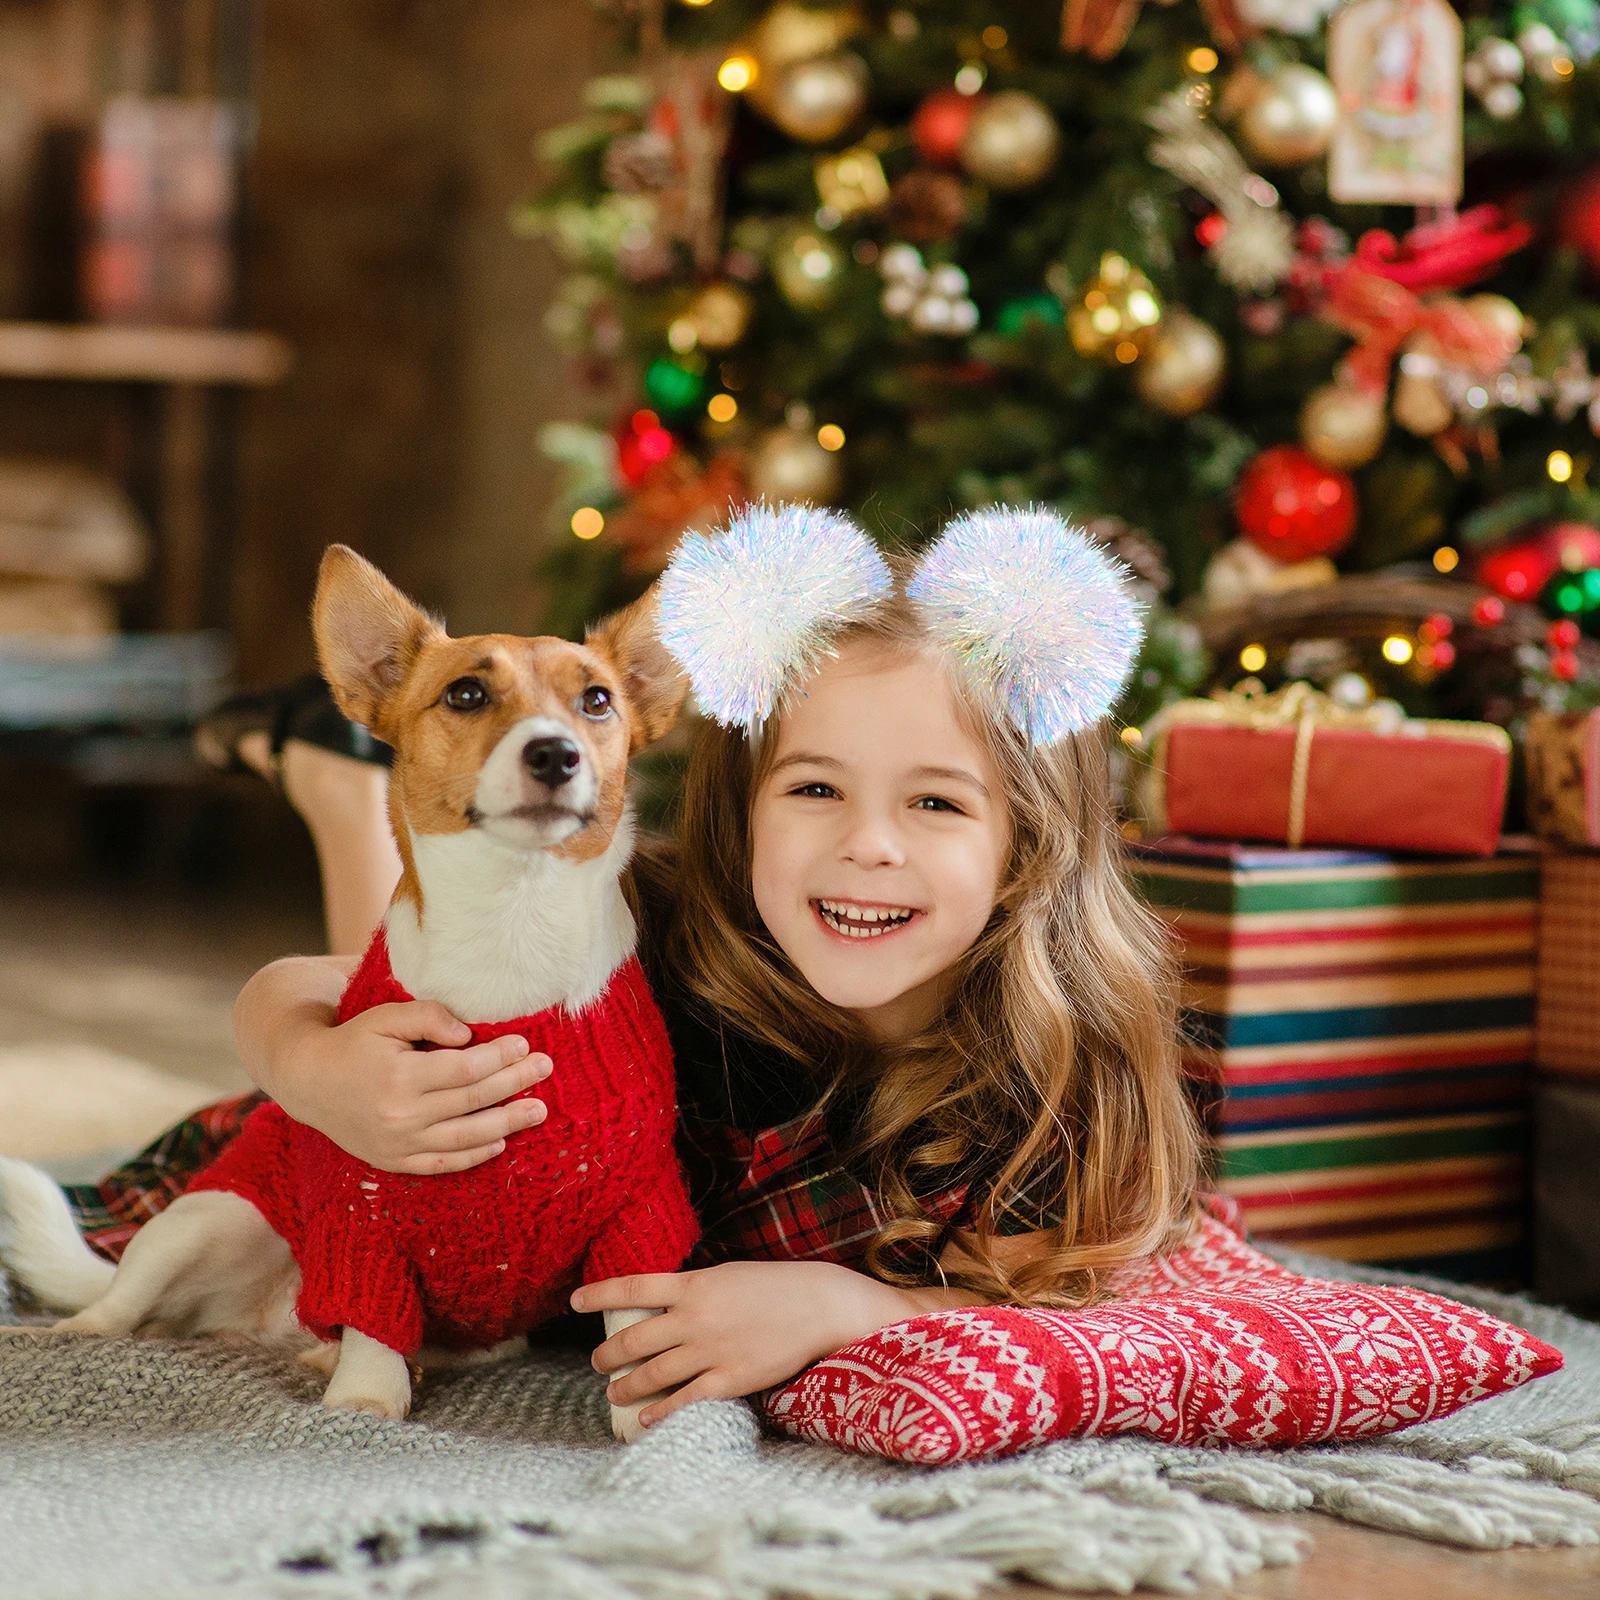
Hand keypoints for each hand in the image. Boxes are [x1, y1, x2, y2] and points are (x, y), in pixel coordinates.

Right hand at [277, 999, 552, 1173]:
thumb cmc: (354, 1042)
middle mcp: (401, 1116)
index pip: (464, 1070)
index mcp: (399, 1078)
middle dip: (514, 1084)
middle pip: (472, 1101)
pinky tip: (500, 1142)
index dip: (499, 1057)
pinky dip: (473, 1156)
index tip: (526, 1044)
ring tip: (539, 1111)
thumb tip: (469, 1033)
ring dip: (507, 1124)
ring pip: (465, 1138)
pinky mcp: (395, 1161)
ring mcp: (398, 1144)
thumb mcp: (385, 1017)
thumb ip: (427, 1016)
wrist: (308, 1081)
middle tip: (546, 1069)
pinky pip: (442, 1164)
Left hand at [574, 1261, 919, 1427]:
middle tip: (598, 1362)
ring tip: (614, 1392)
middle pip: (633, 1339)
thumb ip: (692, 1289)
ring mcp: (710, 1350)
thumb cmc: (773, 1286)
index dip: (598, 1294)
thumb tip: (660, 1304)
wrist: (817, 1304)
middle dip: (607, 1354)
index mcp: (693, 1284)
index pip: (631, 1287)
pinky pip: (684, 1401)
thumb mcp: (726, 1275)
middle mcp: (694, 1317)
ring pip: (652, 1374)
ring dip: (626, 1386)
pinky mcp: (729, 1379)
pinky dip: (659, 1412)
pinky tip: (645, 1418)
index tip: (575, 1301)